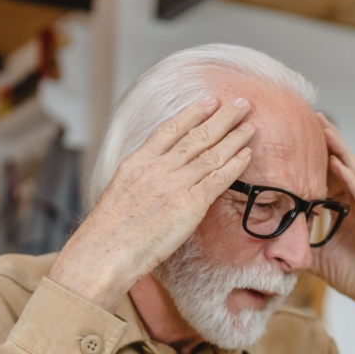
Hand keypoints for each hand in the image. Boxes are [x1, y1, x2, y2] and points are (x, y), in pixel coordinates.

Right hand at [49, 97, 254, 310]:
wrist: (106, 251)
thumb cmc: (108, 234)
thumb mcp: (119, 194)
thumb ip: (140, 181)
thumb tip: (155, 181)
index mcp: (137, 162)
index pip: (170, 130)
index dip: (193, 114)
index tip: (208, 102)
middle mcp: (158, 167)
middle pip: (196, 136)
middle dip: (222, 117)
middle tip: (240, 104)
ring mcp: (175, 184)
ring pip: (211, 153)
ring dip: (234, 137)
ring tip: (249, 125)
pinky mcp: (190, 204)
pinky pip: (218, 178)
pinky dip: (234, 164)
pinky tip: (246, 154)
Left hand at [310, 113, 354, 324]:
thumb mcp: (319, 256)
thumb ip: (301, 243)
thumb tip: (270, 240)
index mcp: (349, 209)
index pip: (330, 176)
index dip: (314, 157)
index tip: (296, 137)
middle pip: (344, 166)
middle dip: (328, 141)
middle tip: (310, 117)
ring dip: (340, 150)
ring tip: (324, 129)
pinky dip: (353, 179)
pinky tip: (340, 163)